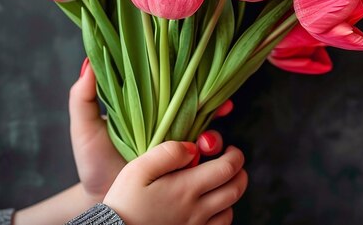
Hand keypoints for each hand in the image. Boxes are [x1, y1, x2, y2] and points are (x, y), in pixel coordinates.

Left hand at [69, 58, 232, 202]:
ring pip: (208, 134)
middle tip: (218, 112)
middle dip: (214, 108)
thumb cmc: (93, 162)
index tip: (208, 80)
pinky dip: (215, 155)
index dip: (196, 82)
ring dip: (214, 136)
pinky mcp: (184, 168)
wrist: (102, 198)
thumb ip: (83, 98)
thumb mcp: (86, 129)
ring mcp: (179, 148)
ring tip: (205, 145)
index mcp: (150, 111)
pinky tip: (211, 156)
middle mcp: (170, 126)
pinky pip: (206, 159)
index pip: (178, 90)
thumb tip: (88, 62)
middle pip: (200, 110)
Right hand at [104, 142, 247, 224]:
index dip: (235, 155)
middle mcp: (197, 210)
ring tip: (217, 185)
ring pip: (230, 211)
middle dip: (239, 172)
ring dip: (229, 194)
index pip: (228, 168)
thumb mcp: (138, 169)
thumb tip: (193, 147)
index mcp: (187, 188)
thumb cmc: (123, 202)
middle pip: (236, 189)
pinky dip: (221, 216)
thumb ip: (168, 153)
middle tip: (230, 163)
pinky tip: (208, 209)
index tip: (228, 149)